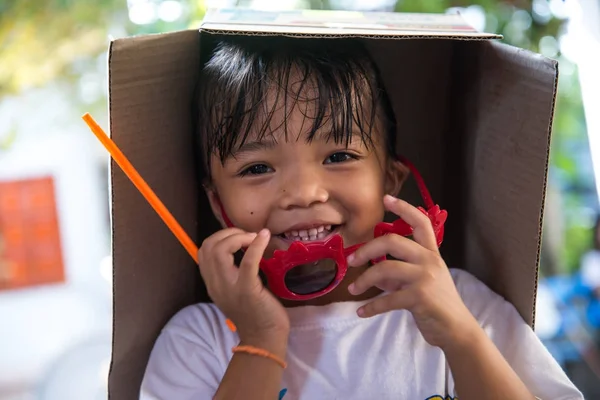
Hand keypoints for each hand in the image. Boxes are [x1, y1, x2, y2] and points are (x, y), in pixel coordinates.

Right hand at [198, 228, 289, 347]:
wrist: (264, 339)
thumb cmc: (255, 314)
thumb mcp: (233, 292)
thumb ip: (230, 274)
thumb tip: (239, 249)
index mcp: (213, 284)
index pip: (203, 252)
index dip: (218, 238)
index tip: (237, 238)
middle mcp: (216, 284)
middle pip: (208, 247)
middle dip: (227, 233)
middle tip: (246, 236)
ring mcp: (230, 287)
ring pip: (220, 251)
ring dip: (238, 237)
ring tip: (253, 237)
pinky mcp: (248, 289)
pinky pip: (248, 261)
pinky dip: (256, 245)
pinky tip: (264, 236)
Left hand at [347, 195, 480, 350]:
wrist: (456, 330)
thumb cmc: (437, 304)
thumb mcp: (421, 282)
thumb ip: (400, 273)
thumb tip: (375, 272)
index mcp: (431, 254)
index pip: (421, 223)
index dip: (404, 208)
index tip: (386, 199)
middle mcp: (429, 261)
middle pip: (392, 241)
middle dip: (367, 249)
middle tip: (351, 261)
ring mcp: (425, 278)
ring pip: (385, 268)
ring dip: (364, 280)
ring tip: (353, 290)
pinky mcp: (420, 297)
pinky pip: (388, 299)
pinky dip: (371, 306)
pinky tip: (362, 312)